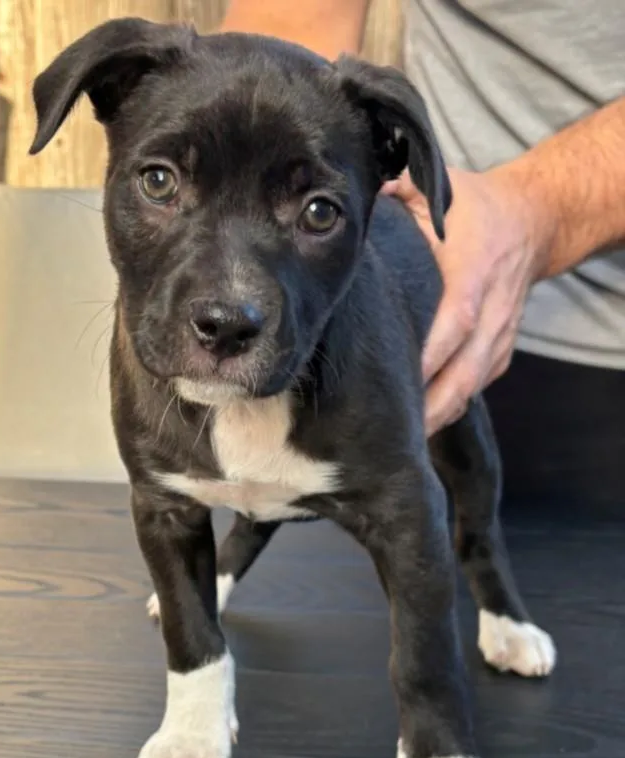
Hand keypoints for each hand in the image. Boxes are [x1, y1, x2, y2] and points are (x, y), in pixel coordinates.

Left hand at [383, 165, 549, 435]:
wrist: (532, 221)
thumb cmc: (474, 206)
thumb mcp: (439, 189)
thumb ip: (398, 192)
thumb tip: (355, 201)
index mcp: (474, 270)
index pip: (456, 319)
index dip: (431, 355)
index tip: (399, 382)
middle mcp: (492, 309)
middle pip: (466, 370)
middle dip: (432, 404)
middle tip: (395, 432)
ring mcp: (501, 333)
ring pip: (472, 385)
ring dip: (439, 413)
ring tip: (402, 439)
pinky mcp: (502, 349)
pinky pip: (476, 386)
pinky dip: (451, 406)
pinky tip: (422, 422)